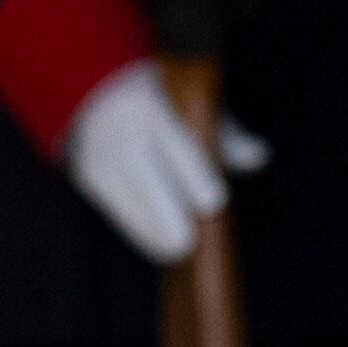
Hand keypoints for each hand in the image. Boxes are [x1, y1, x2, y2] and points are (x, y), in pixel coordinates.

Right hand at [61, 62, 269, 263]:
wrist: (99, 94)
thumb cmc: (164, 104)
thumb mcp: (194, 107)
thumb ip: (226, 134)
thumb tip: (258, 157)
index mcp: (153, 110)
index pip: (177, 144)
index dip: (194, 173)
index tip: (212, 202)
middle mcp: (123, 131)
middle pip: (145, 175)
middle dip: (163, 210)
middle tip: (185, 242)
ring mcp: (101, 154)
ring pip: (124, 196)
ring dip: (148, 227)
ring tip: (173, 253)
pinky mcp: (89, 174)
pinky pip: (113, 205)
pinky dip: (136, 227)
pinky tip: (155, 245)